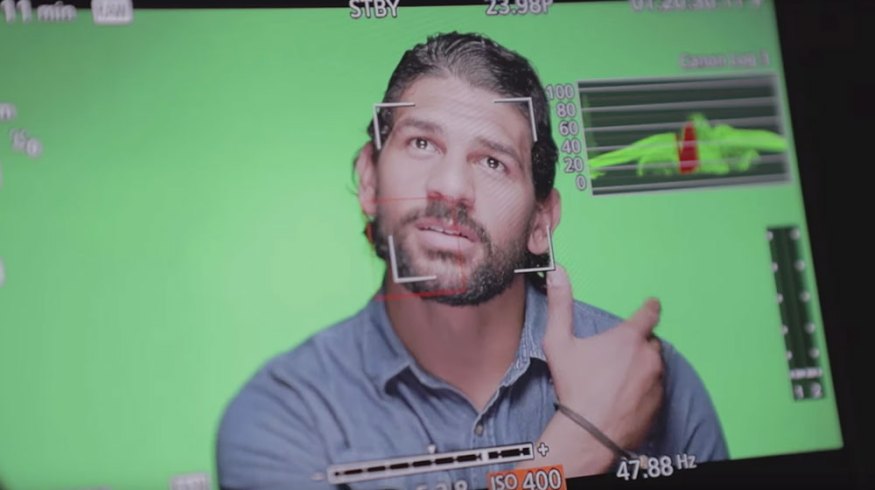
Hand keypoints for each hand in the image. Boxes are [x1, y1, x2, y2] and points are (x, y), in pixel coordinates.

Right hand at [542, 265, 663, 451]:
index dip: (651, 307)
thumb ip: (559, 304)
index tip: (654, 303)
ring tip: (620, 379)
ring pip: (655, 367)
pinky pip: (656, 390)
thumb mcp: (559, 342)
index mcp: (629, 338)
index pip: (648, 314)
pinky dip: (645, 389)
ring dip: (643, 367)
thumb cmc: (575, 386)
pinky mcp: (660, 405)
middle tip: (618, 356)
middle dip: (639, 345)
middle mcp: (649, 357)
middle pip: (651, 343)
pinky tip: (626, 397)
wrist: (590, 432)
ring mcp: (657, 382)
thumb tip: (558, 271)